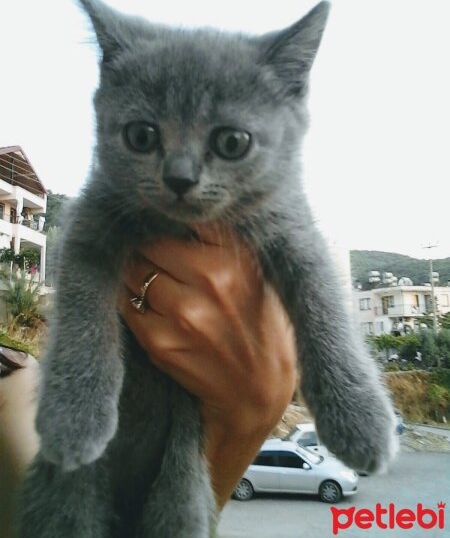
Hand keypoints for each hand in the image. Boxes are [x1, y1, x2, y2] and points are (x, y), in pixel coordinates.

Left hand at [119, 224, 295, 506]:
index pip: (179, 221)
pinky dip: (132, 300)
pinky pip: (127, 305)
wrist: (256, 392)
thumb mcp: (257, 275)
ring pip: (133, 273)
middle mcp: (211, 282)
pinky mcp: (160, 342)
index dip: (166, 224)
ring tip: (151, 280)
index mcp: (236, 260)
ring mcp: (183, 314)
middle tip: (153, 256)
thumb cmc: (259, 327)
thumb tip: (178, 213)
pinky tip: (150, 307)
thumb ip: (221, 242)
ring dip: (136, 273)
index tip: (163, 227)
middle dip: (148, 249)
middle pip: (150, 245)